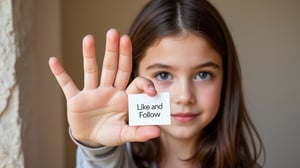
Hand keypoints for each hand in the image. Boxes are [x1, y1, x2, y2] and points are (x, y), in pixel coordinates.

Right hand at [48, 29, 159, 146]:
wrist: (91, 140)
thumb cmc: (110, 133)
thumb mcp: (125, 134)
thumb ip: (139, 132)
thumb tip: (157, 132)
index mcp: (124, 97)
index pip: (135, 82)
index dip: (145, 84)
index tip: (152, 92)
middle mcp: (109, 90)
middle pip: (113, 67)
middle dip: (115, 51)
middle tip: (116, 33)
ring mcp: (92, 93)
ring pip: (91, 71)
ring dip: (89, 55)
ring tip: (89, 38)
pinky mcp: (76, 100)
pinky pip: (67, 85)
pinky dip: (60, 74)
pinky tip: (53, 61)